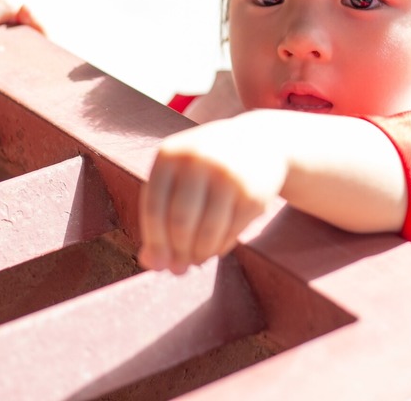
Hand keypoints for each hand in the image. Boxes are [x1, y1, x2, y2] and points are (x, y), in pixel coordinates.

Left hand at [138, 114, 287, 273]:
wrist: (260, 142)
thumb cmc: (206, 167)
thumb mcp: (178, 178)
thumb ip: (159, 215)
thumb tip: (151, 262)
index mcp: (169, 155)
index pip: (153, 208)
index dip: (155, 242)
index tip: (159, 264)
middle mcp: (198, 160)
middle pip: (180, 222)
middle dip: (178, 252)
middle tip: (180, 268)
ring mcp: (228, 175)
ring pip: (207, 231)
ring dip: (200, 254)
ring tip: (197, 260)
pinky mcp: (252, 191)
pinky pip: (231, 232)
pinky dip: (221, 248)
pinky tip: (216, 248)